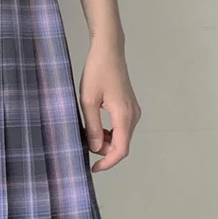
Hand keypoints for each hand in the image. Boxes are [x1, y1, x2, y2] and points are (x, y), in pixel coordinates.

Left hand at [79, 38, 141, 171]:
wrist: (108, 51)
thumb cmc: (96, 71)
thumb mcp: (87, 100)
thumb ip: (91, 126)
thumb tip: (95, 148)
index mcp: (124, 116)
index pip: (121, 150)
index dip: (108, 162)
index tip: (93, 168)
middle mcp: (133, 115)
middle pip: (122, 145)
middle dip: (104, 151)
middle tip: (83, 144)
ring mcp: (133, 110)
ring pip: (121, 136)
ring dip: (106, 141)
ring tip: (86, 133)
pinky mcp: (129, 106)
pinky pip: (121, 127)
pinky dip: (109, 131)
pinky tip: (94, 125)